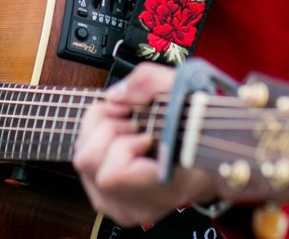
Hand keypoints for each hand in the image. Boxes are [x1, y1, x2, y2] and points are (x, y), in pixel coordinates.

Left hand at [73, 62, 217, 227]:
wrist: (205, 156)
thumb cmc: (197, 124)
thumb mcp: (183, 88)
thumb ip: (149, 81)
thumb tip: (114, 96)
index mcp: (162, 188)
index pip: (114, 174)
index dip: (123, 144)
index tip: (145, 132)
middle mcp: (137, 205)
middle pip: (89, 162)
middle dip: (106, 129)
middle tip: (132, 120)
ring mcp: (120, 206)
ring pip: (83, 162)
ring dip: (100, 132)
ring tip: (126, 126)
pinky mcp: (108, 201)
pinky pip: (86, 167)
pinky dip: (97, 142)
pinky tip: (119, 137)